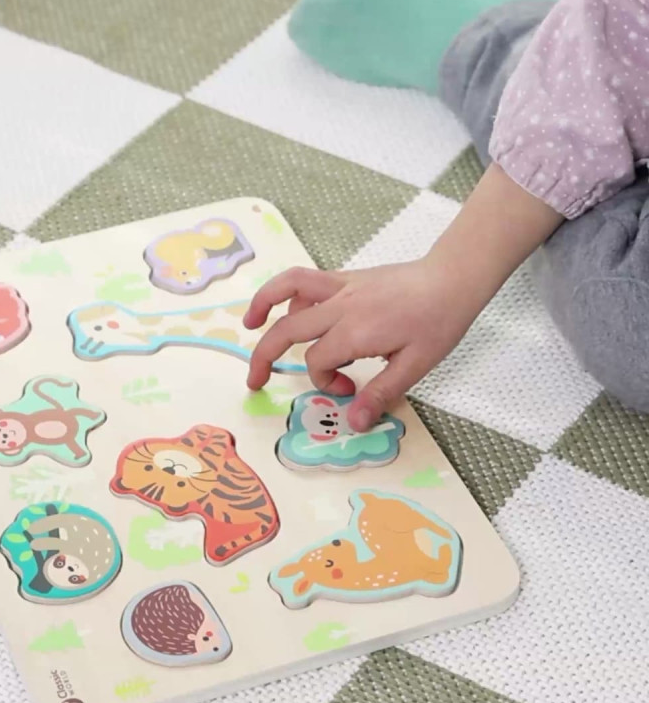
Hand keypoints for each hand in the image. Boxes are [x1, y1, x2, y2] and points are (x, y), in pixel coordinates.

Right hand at [243, 258, 479, 430]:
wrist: (453, 278)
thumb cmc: (438, 322)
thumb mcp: (415, 365)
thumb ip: (380, 393)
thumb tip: (353, 423)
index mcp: (354, 332)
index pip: (316, 362)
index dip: (325, 382)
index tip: (348, 389)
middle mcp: (340, 307)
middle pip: (286, 329)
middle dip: (263, 357)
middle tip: (255, 382)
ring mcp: (341, 288)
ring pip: (288, 289)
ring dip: (262, 304)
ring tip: (249, 325)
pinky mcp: (347, 278)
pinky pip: (307, 280)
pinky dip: (290, 293)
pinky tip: (292, 310)